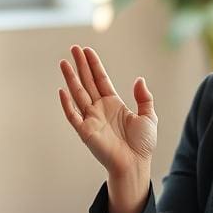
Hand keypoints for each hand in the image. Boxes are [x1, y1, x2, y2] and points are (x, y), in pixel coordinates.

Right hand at [59, 45, 156, 179]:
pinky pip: (73, 115)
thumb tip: (139, 79)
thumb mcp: (149, 116)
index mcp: (113, 103)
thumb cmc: (142, 144)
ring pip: (78, 94)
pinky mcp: (85, 131)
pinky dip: (67, 104)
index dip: (94, 65)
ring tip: (64, 62)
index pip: (101, 79)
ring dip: (71, 78)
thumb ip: (144, 98)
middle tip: (73, 48)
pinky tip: (63, 90)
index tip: (87, 50)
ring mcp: (91, 119)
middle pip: (87, 82)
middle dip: (80, 65)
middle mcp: (99, 109)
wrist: (136, 164)